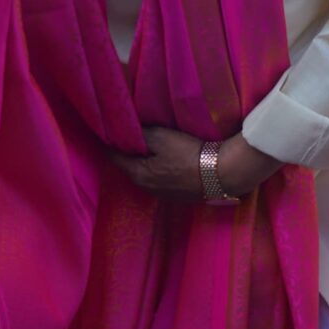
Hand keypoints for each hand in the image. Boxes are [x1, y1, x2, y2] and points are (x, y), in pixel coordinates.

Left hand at [111, 127, 279, 201]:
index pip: (114, 158)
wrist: (222, 173)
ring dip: (143, 163)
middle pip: (129, 167)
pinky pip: (160, 181)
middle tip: (126, 137)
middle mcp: (146, 188)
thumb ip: (142, 135)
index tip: (106, 132)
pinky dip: (158, 170)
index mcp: (139, 174)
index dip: (109, 144)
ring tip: (146, 148)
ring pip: (145, 175)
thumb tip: (128, 132)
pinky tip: (166, 161)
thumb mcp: (162, 138)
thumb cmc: (189, 154)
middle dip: (126, 154)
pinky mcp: (177, 196)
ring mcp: (162, 194)